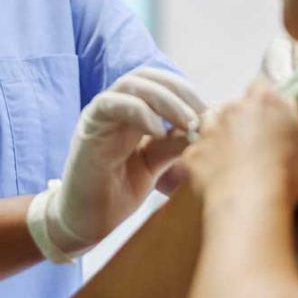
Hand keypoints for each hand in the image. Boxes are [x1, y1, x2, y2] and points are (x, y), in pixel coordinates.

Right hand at [41, 67, 206, 255]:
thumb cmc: (119, 192)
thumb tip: (207, 127)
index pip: (161, 82)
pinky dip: (139, 111)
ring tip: (186, 122)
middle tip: (201, 115)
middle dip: (179, 91)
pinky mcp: (89, 126)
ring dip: (165, 99)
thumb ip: (175, 144)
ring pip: (132, 83)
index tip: (210, 114)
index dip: (187, 92)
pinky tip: (158, 131)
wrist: (87, 220)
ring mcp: (101, 114)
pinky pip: (111, 104)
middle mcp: (117, 106)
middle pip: (149, 76)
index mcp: (134, 111)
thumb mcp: (156, 165)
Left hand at [183, 77, 297, 212]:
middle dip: (240, 120)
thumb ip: (292, 119)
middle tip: (252, 146)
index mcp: (264, 102)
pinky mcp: (192, 153)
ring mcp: (208, 130)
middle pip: (234, 107)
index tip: (269, 117)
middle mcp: (233, 109)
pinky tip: (215, 178)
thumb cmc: (288, 175)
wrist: (250, 204)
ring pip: (210, 124)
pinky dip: (203, 162)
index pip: (261, 86)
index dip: (264, 101)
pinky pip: (196, 153)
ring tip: (231, 162)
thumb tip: (285, 107)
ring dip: (219, 137)